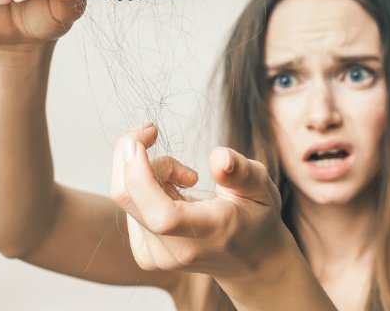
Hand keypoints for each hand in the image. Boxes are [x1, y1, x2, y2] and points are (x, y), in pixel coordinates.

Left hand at [110, 123, 289, 279]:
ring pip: (128, 197)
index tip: (139, 141)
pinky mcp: (145, 253)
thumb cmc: (257, 217)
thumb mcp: (261, 188)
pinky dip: (146, 186)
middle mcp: (177, 250)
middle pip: (128, 197)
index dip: (140, 176)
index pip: (162, 215)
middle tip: (151, 130)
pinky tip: (175, 192)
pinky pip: (131, 206)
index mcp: (210, 232)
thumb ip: (242, 172)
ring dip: (151, 172)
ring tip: (188, 178)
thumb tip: (218, 157)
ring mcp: (157, 256)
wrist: (250, 259)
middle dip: (132, 154)